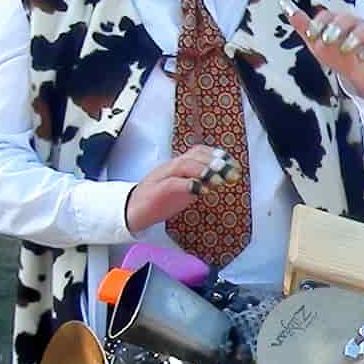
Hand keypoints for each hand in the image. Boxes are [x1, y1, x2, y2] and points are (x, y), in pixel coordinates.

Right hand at [125, 144, 239, 232]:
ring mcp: (162, 177)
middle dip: (215, 162)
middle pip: (193, 156)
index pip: (198, 151)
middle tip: (232, 172)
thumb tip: (221, 179)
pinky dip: (189, 185)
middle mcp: (170, 167)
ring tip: (219, 180)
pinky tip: (202, 191)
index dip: (216, 155)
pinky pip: (172, 184)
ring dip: (204, 170)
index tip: (233, 163)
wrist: (129, 211)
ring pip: (183, 165)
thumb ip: (198, 182)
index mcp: (177, 165)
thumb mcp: (182, 189)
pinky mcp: (156, 191)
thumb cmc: (158, 200)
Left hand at [290, 6, 363, 99]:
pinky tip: (363, 57)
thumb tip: (284, 5)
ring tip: (346, 49)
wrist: (358, 77)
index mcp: (337, 22)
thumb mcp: (317, 43)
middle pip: (346, 19)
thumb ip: (303, 25)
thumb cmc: (338, 57)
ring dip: (353, 39)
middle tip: (327, 40)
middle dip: (336, 28)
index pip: (327, 16)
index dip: (319, 23)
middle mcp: (354, 25)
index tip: (311, 34)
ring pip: (363, 30)